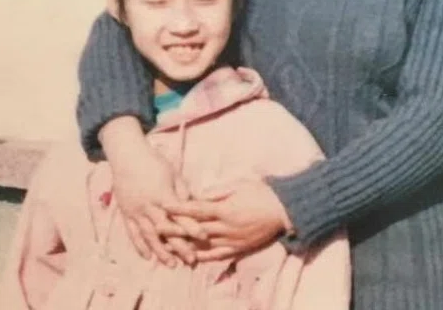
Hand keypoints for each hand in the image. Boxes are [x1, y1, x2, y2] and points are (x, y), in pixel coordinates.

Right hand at [109, 147, 206, 266]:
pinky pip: (133, 233)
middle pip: (166, 230)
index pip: (179, 214)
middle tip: (191, 259)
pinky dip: (140, 246)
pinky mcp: (126, 214)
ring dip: (161, 251)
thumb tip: (198, 206)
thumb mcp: (173, 174)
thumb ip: (184, 192)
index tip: (204, 237)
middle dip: (179, 245)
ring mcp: (136, 211)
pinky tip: (148, 257)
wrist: (126, 157)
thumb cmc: (154, 163)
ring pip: (149, 235)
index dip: (192, 226)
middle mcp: (148, 206)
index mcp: (162, 194)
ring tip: (171, 264)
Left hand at [163, 179, 290, 260]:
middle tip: (157, 228)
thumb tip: (200, 195)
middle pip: (195, 229)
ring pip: (204, 245)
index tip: (164, 205)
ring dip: (185, 245)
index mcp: (225, 209)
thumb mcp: (240, 184)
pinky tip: (192, 257)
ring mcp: (232, 240)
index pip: (197, 209)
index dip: (179, 207)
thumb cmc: (262, 192)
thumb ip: (218, 190)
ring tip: (169, 245)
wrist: (285, 210)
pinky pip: (218, 255)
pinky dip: (204, 256)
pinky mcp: (239, 248)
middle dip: (175, 228)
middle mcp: (226, 227)